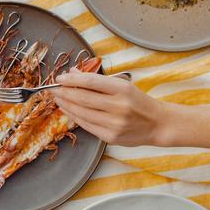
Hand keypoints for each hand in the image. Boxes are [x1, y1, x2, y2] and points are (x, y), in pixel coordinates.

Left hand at [50, 68, 170, 146]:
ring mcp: (114, 124)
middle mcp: (118, 107)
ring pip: (81, 113)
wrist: (157, 124)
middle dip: (63, 92)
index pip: (91, 82)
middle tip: (52, 89)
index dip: (72, 79)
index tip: (60, 78)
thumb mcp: (122, 85)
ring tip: (57, 98)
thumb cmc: (138, 102)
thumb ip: (97, 80)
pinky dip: (74, 116)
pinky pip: (86, 125)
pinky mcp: (110, 137)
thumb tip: (73, 73)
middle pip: (82, 98)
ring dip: (66, 105)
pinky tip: (68, 110)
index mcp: (122, 90)